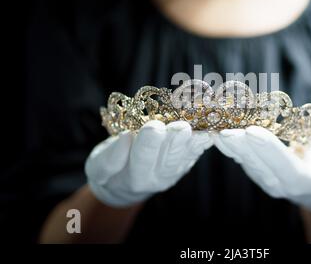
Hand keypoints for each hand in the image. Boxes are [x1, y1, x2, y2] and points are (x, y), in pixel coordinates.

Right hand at [85, 120, 211, 206]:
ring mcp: (175, 170)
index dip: (148, 142)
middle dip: (175, 140)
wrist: (125, 186)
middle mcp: (159, 175)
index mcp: (136, 177)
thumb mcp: (98, 168)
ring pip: (186, 154)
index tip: (152, 127)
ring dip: (194, 139)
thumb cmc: (109, 173)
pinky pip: (196, 151)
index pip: (142, 158)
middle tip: (181, 126)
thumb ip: (110, 158)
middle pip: (169, 156)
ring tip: (201, 127)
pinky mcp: (185, 161)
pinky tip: (210, 129)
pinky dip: (203, 140)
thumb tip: (126, 138)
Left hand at [213, 126, 310, 215]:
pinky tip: (218, 124)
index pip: (282, 165)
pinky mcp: (257, 166)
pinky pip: (241, 152)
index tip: (252, 132)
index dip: (267, 148)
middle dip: (238, 142)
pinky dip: (229, 138)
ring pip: (244, 157)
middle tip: (222, 125)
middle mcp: (278, 181)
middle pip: (256, 161)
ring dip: (228, 140)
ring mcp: (264, 175)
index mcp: (301, 182)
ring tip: (214, 122)